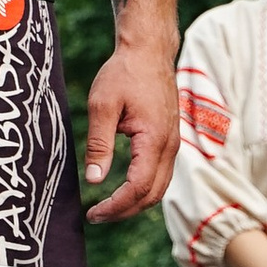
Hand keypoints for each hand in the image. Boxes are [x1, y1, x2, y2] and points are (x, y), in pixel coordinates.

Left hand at [83, 42, 178, 222]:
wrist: (149, 51)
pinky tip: (122, 188)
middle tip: (95, 216)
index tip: (92, 213)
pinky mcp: (170, 139)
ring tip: (106, 207)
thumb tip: (94, 180)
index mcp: (154, 139)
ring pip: (159, 188)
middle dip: (124, 211)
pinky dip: (143, 189)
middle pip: (152, 195)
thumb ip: (99, 144)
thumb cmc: (124, 73)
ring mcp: (173, 143)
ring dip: (135, 202)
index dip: (116, 206)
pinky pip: (161, 175)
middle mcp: (170, 146)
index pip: (138, 188)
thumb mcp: (102, 105)